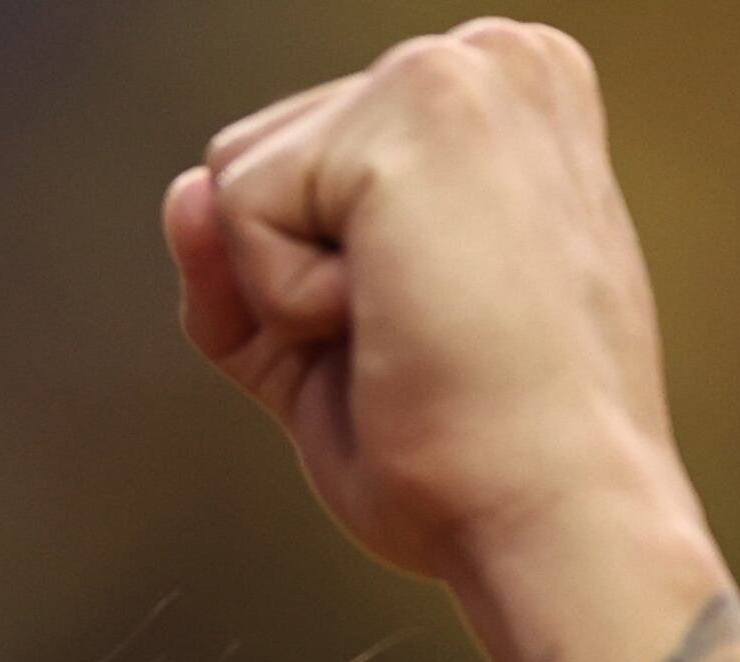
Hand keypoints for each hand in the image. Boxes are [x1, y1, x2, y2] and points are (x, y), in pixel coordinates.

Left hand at [165, 21, 699, 596]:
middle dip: (297, 283)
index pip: (306, 170)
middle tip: (421, 348)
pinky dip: (289, 303)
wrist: (555, 524)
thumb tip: (184, 192)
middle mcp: (495, 59)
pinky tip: (399, 323)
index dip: (318, 286)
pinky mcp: (414, 107)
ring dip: (293, 295)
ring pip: (238, 181)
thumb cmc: (483, 460)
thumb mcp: (333, 345)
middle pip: (260, 162)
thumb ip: (249, 263)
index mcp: (503, 107)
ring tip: (417, 332)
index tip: (432, 340)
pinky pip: (239, 209)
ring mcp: (462, 70)